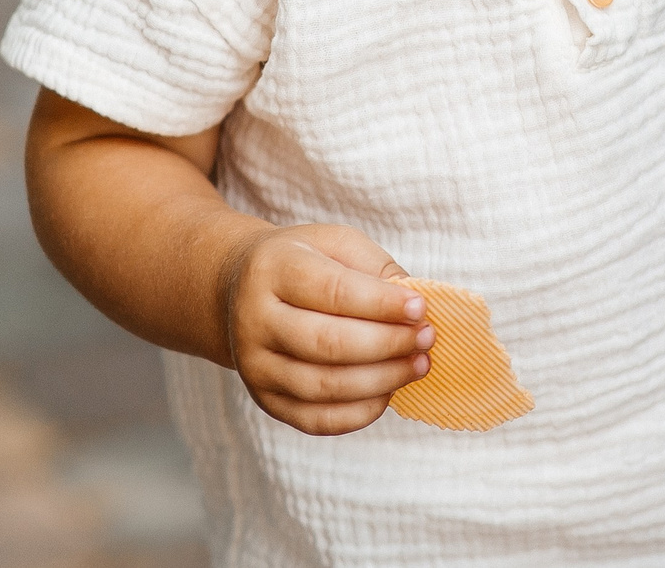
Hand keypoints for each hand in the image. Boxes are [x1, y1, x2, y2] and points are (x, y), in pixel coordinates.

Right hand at [222, 222, 432, 434]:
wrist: (239, 289)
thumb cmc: (302, 262)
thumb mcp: (334, 244)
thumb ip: (375, 267)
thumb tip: (413, 307)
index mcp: (272, 269)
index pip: (333, 292)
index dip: (382, 304)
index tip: (420, 308)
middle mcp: (255, 320)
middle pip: (328, 343)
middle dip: (388, 344)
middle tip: (426, 338)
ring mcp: (255, 365)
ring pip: (324, 386)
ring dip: (382, 380)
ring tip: (418, 364)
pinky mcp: (265, 400)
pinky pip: (317, 420)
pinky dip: (360, 412)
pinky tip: (388, 392)